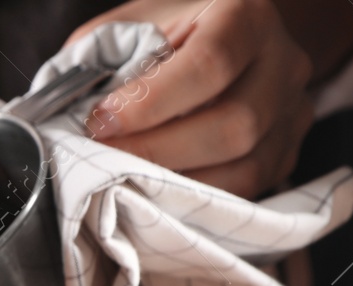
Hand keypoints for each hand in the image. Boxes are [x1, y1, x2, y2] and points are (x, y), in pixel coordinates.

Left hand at [70, 0, 314, 197]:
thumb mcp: (128, 28)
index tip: (100, 122)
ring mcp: (292, 111)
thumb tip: (60, 116)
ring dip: (174, 184)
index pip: (209, 64)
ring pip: (244, 168)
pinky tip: (155, 192)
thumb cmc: (165, 34)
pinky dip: (193, 199)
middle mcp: (283, 62)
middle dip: (158, 152)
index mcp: (245, 16)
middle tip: (104, 159)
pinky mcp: (286, 152)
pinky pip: (244, 192)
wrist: (228, 40)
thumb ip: (97, 61)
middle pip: (235, 124)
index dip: (150, 103)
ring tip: (124, 180)